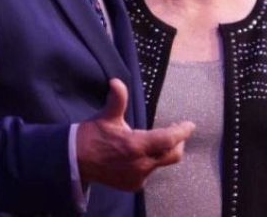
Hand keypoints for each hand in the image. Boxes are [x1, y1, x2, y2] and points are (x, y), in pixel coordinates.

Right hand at [76, 79, 194, 190]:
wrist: (76, 161)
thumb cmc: (93, 135)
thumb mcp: (107, 116)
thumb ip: (117, 99)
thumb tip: (116, 81)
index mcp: (136, 145)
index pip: (169, 139)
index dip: (182, 131)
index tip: (190, 124)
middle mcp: (140, 164)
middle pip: (172, 154)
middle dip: (178, 141)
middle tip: (175, 130)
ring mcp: (138, 177)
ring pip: (161, 163)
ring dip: (163, 151)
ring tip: (155, 140)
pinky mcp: (133, 185)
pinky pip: (150, 171)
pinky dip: (151, 161)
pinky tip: (142, 153)